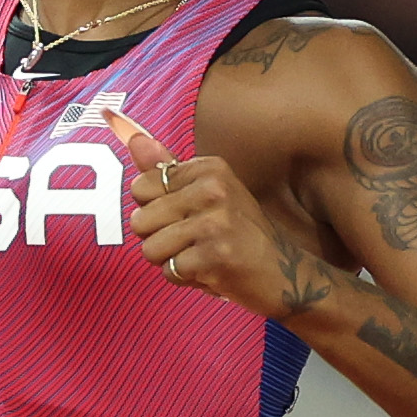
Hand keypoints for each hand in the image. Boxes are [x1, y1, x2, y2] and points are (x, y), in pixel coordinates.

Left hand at [108, 106, 324, 324]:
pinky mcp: (214, 257)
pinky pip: (169, 271)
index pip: (141, 186)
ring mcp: (215, 224)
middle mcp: (213, 190)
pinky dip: (185, 278)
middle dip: (159, 239)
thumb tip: (132, 138)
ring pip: (150, 249)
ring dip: (170, 261)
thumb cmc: (240, 233)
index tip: (187, 215)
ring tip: (200, 256)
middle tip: (194, 241)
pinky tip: (210, 271)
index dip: (154, 209)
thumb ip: (166, 168)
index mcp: (210, 168)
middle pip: (140, 220)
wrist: (284, 274)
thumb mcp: (208, 192)